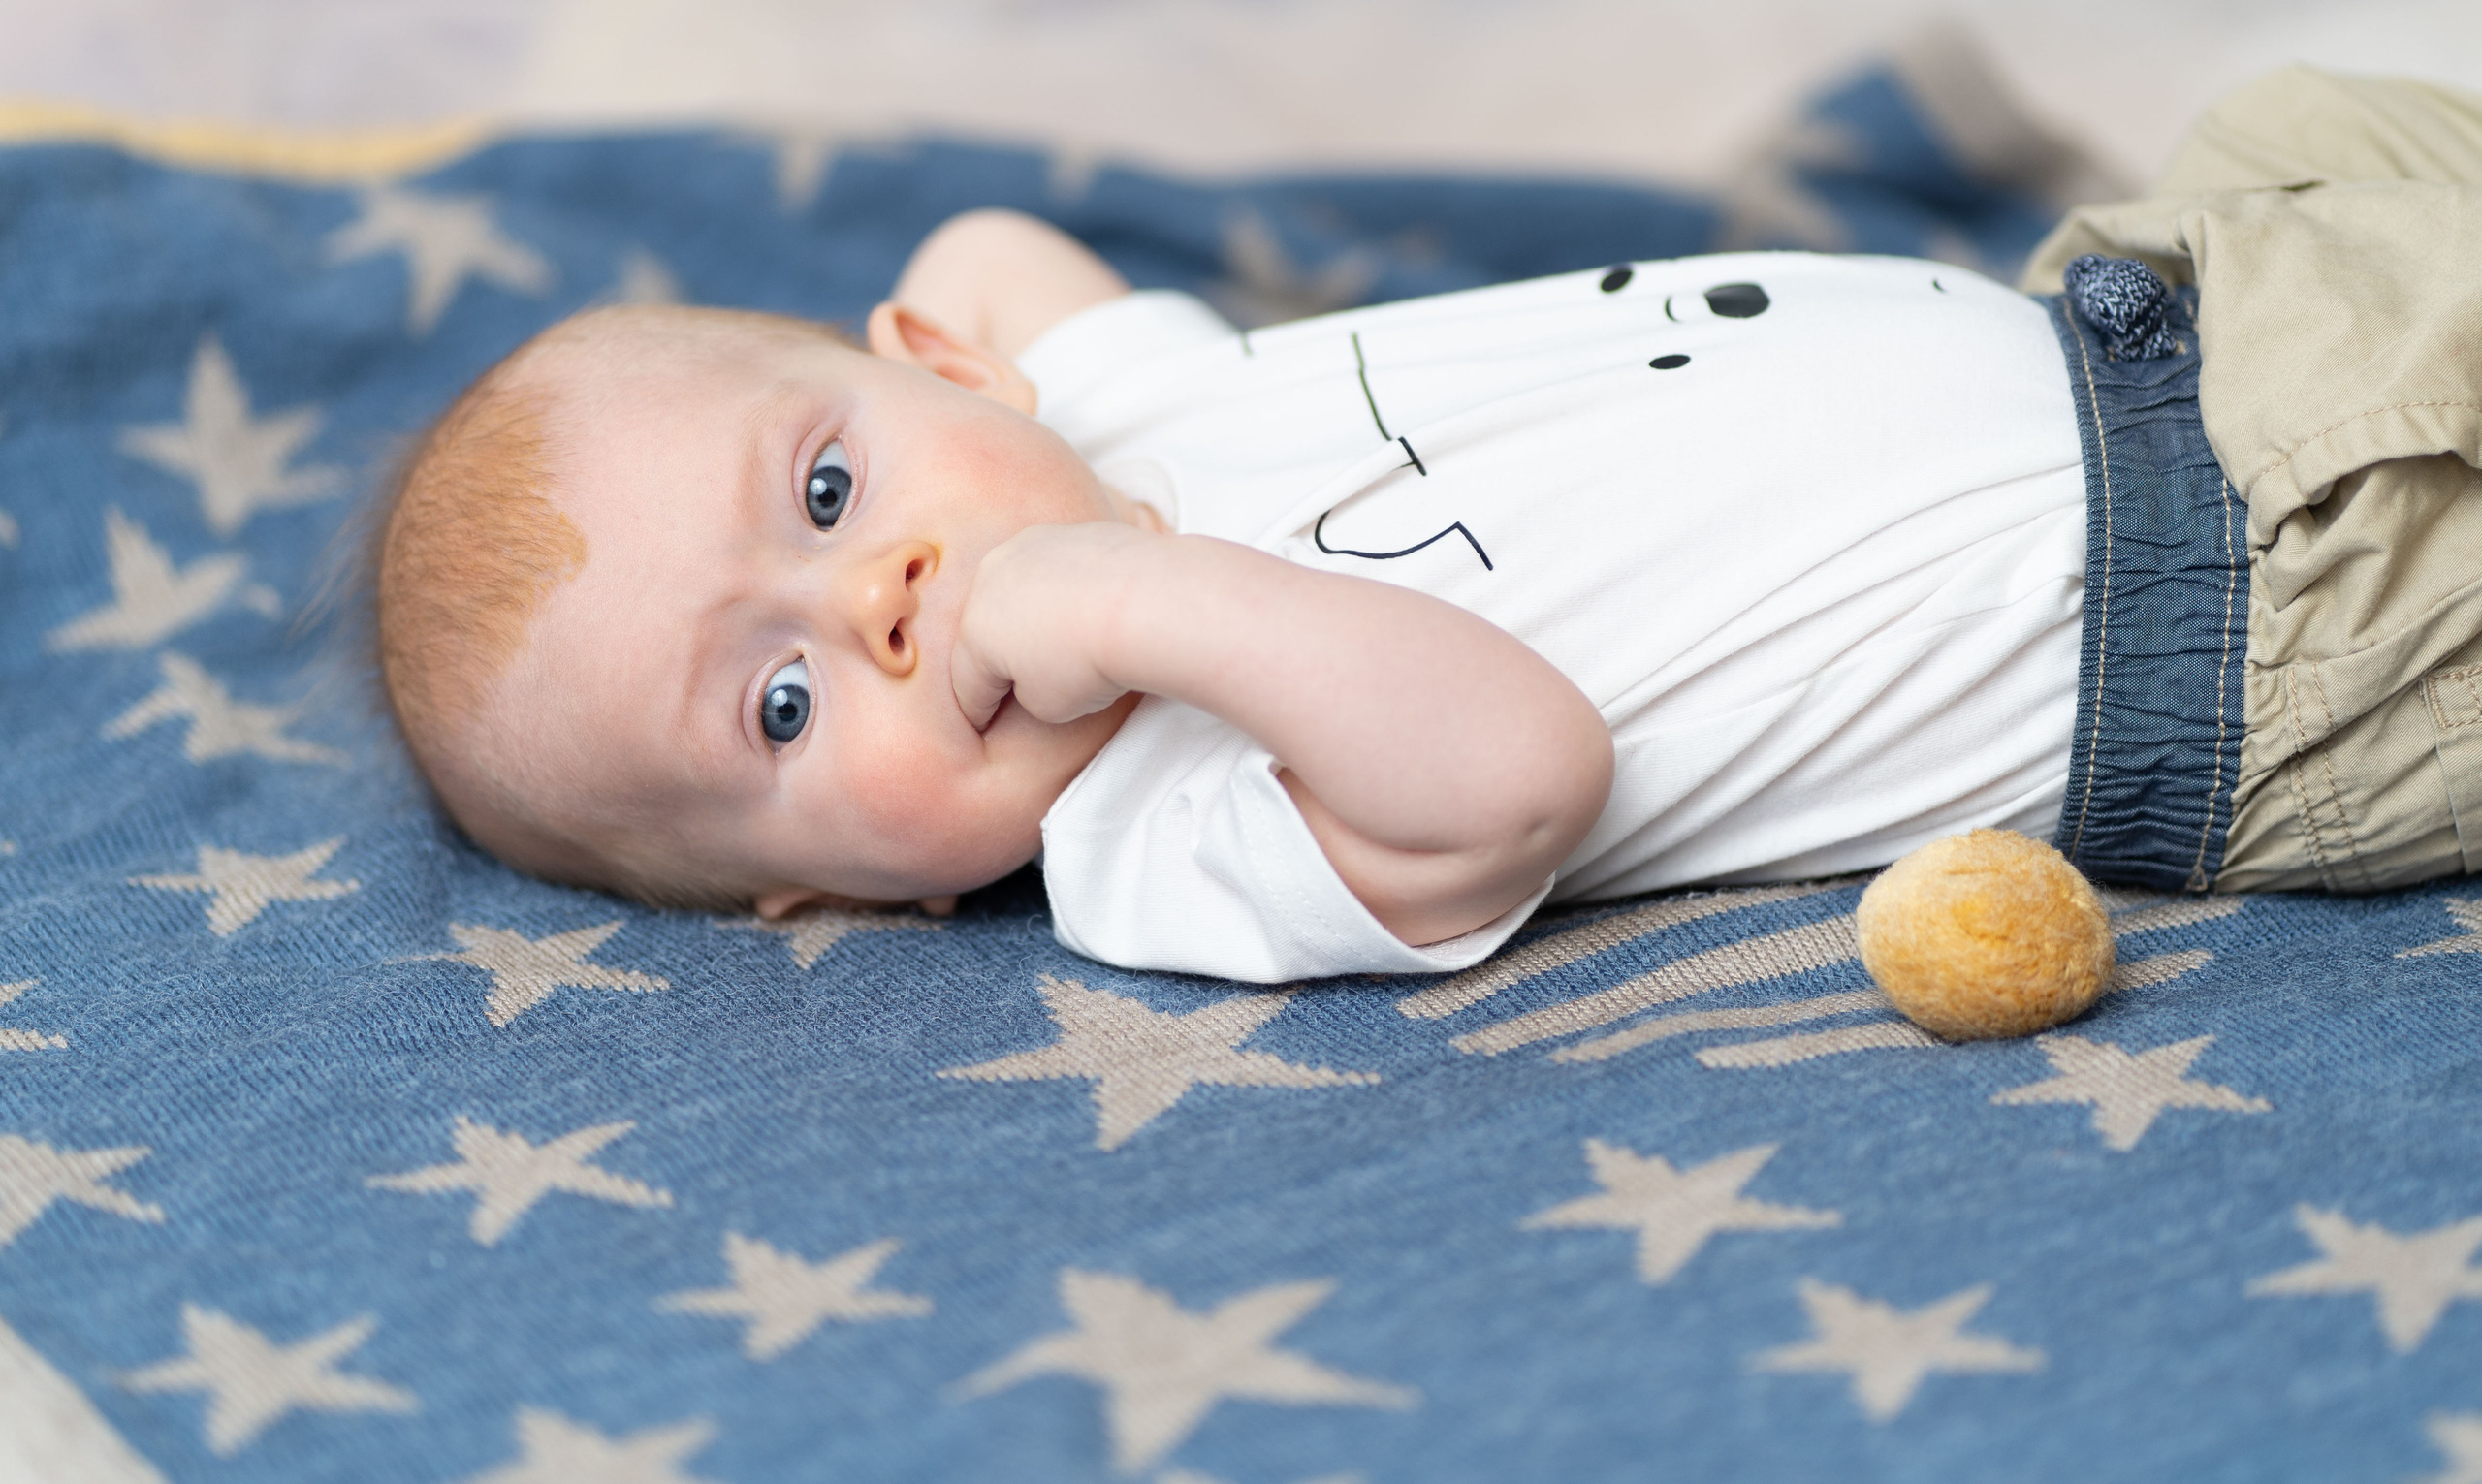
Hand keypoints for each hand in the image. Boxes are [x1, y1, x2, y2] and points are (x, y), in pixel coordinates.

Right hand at [950, 521, 1154, 729]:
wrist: (1143, 602)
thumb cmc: (1090, 662)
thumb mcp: (1048, 706)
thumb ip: (1026, 691)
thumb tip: (1035, 666)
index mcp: (976, 631)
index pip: (968, 682)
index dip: (978, 708)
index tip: (983, 721)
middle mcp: (989, 581)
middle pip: (987, 627)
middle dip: (999, 653)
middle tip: (1018, 678)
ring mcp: (1026, 549)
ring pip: (1017, 590)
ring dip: (1030, 614)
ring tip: (1059, 636)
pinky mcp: (1064, 533)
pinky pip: (1054, 569)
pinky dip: (1063, 588)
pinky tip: (1086, 605)